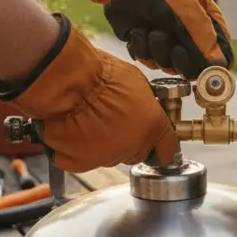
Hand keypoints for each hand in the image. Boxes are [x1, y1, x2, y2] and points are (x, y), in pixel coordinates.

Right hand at [0, 15, 178, 171]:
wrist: (68, 79)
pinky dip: (74, 149)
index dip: (160, 145)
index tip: (156, 144)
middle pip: (136, 153)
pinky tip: (71, 130)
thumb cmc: (100, 74)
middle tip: (112, 120)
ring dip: (102, 144)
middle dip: (128, 141)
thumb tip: (145, 110)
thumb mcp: (138, 83)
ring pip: (108, 157)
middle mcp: (132, 147)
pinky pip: (78, 160)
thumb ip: (146, 105)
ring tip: (88, 120)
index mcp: (152, 127)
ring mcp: (105, 157)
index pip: (167, 149)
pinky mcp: (77, 162)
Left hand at [68, 0, 231, 77]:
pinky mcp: (145, 45)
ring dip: (157, 51)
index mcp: (208, 26)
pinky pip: (146, 60)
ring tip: (152, 29)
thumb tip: (219, 66)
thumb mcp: (189, 9)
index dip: (215, 72)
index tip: (205, 77)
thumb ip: (205, 38)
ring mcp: (167, 42)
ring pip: (167, 67)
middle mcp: (189, 38)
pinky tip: (139, 29)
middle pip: (193, 70)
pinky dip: (141, 47)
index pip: (221, 59)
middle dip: (181, 61)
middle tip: (175, 48)